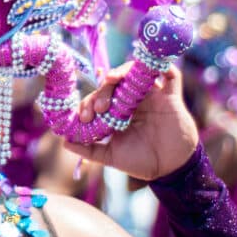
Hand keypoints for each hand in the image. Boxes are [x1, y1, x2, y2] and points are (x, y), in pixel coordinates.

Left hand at [63, 64, 198, 180]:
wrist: (170, 170)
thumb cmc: (140, 162)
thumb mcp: (110, 156)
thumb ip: (89, 149)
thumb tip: (65, 143)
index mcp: (117, 111)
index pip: (99, 97)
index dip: (88, 102)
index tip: (84, 118)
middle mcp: (133, 100)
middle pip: (115, 83)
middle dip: (102, 90)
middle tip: (99, 108)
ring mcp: (152, 97)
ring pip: (135, 73)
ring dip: (121, 72)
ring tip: (110, 80)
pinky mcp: (171, 97)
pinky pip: (170, 74)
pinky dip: (160, 66)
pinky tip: (147, 68)